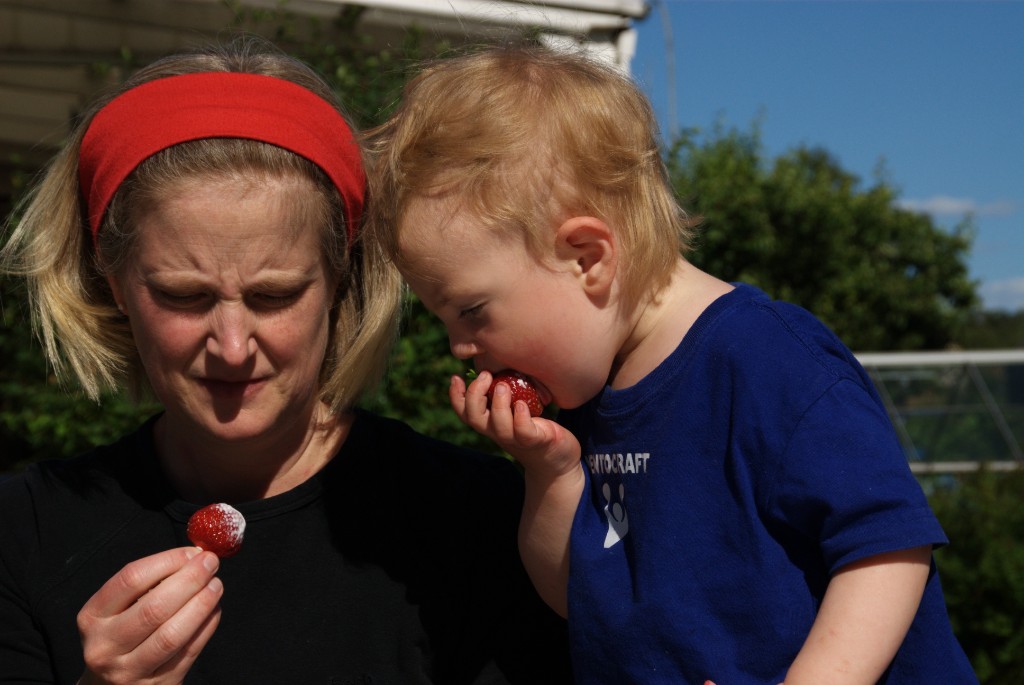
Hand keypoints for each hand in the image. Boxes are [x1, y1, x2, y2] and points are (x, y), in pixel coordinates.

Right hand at [77, 547, 222, 683]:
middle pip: (154, 608)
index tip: (192, 552)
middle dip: (189, 580)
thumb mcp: (118, 609)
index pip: (131, 580)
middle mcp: (105, 646)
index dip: (167, 561)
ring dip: (201, 605)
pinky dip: (206, 627)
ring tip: (216, 586)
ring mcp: (129, 671)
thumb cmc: (119, 635)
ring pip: (172, 635)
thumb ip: (150, 583)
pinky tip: (214, 609)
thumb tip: (192, 557)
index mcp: (93, 617)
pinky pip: (188, 653)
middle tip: (210, 564)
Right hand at [450, 371, 580, 476]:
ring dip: (497, 403)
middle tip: (486, 375)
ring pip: (497, 425)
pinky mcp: (535, 440)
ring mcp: (516, 438)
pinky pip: (523, 431)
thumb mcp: (516, 407)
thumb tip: (497, 363)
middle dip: (474, 394)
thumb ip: (505, 391)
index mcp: (490, 422)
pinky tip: (522, 404)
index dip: (455, 396)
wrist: (558, 459)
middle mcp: (498, 431)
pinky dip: (520, 416)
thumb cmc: (535, 426)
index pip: (464, 412)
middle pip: (473, 418)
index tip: (456, 377)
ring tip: (503, 385)